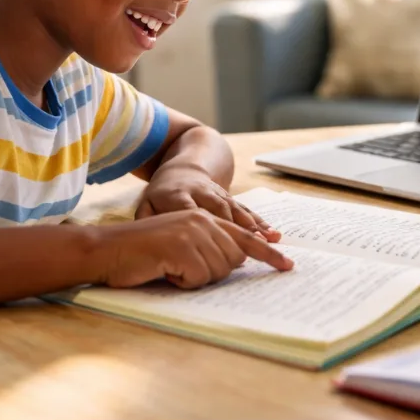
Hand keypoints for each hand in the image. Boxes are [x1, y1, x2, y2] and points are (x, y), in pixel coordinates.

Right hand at [98, 210, 293, 289]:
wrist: (106, 249)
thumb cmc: (142, 254)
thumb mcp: (180, 247)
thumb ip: (206, 249)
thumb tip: (234, 263)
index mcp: (204, 219)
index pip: (245, 239)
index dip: (268, 254)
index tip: (287, 265)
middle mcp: (203, 221)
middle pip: (233, 261)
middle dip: (211, 273)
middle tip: (180, 268)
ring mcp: (193, 232)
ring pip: (217, 272)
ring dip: (193, 278)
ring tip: (170, 266)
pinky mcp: (182, 246)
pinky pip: (198, 278)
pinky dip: (181, 282)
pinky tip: (164, 270)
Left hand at [134, 161, 279, 240]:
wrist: (184, 169)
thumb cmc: (161, 195)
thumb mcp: (147, 205)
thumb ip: (147, 221)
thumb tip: (151, 240)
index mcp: (178, 195)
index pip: (189, 209)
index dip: (201, 223)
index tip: (211, 241)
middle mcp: (202, 193)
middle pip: (219, 211)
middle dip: (233, 230)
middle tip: (246, 251)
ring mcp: (219, 194)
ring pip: (237, 211)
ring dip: (252, 228)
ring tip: (268, 244)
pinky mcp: (231, 198)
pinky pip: (247, 211)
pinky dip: (260, 223)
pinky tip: (273, 235)